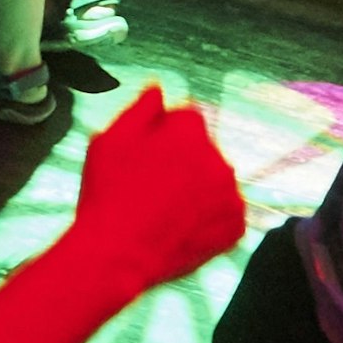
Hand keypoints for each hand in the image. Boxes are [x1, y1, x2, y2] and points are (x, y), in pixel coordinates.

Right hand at [71, 86, 244, 289]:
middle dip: (183, 158)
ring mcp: (231, 197)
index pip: (186, 117)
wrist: (117, 254)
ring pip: (214, 180)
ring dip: (196, 186)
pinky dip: (207, 216)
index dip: (161, 132)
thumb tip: (158, 88)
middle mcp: (219, 161)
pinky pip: (224, 212)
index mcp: (190, 133)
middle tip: (149, 184)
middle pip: (203, 148)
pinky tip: (178, 224)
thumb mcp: (109, 139)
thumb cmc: (107, 194)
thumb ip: (140, 108)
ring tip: (163, 208)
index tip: (144, 153)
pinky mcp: (235, 229)